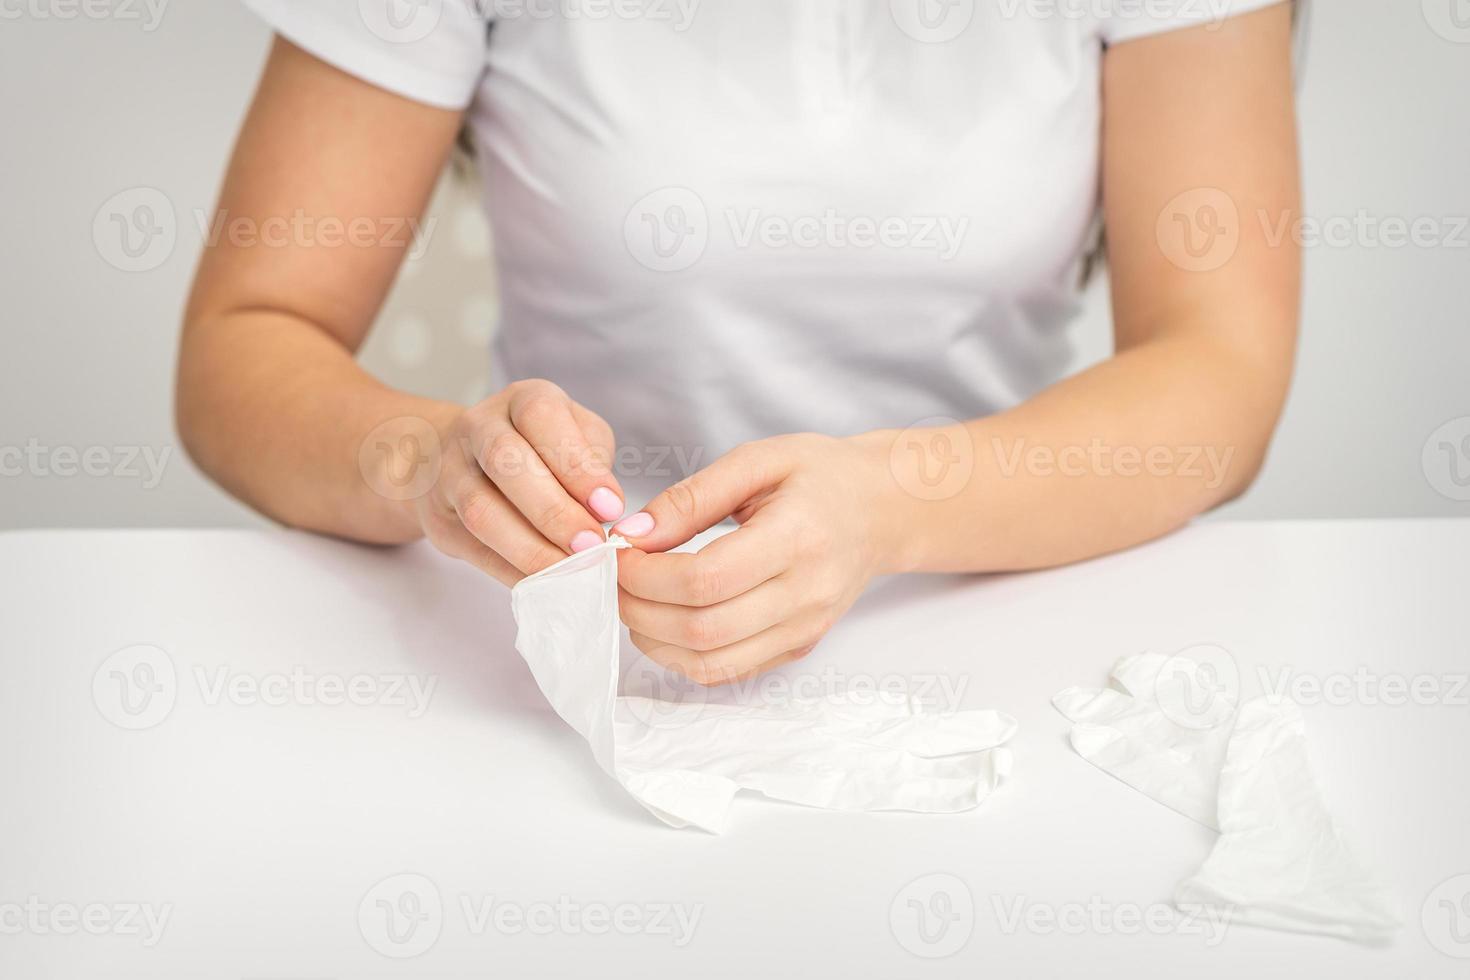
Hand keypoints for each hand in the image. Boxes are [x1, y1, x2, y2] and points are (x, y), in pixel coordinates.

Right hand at [415, 380, 625, 584]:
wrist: (456, 459)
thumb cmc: (538, 448)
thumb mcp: (575, 435)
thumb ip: (592, 462)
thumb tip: (605, 510)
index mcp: (521, 400)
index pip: (542, 419)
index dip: (577, 465)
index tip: (611, 508)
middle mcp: (478, 427)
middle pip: (506, 463)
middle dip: (554, 511)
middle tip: (592, 546)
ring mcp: (450, 472)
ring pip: (482, 511)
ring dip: (531, 548)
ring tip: (572, 572)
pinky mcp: (439, 519)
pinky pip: (475, 549)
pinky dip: (514, 572)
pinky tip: (549, 585)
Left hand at [611, 432, 905, 685]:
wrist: (881, 508)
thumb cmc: (820, 475)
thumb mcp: (757, 461)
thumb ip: (690, 498)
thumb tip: (633, 535)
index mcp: (798, 538)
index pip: (705, 580)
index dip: (646, 575)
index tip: (618, 552)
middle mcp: (806, 595)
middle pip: (703, 629)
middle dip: (638, 609)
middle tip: (614, 579)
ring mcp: (805, 629)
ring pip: (711, 662)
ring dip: (655, 640)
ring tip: (634, 601)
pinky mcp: (799, 648)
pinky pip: (728, 671)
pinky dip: (683, 655)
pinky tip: (666, 621)